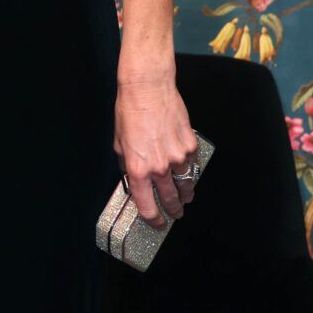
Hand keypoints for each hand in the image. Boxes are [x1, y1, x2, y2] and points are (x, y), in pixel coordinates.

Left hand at [115, 69, 199, 228]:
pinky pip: (193, 165)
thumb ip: (127, 165)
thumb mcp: (119, 144)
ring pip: (186, 185)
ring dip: (186, 194)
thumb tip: (133, 177)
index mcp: (139, 170)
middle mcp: (160, 168)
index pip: (148, 207)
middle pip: (171, 200)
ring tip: (185, 198)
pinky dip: (190, 170)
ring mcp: (178, 157)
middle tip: (175, 214)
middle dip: (173, 211)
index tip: (157, 223)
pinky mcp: (191, 145)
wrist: (148, 89)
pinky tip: (187, 171)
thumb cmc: (130, 112)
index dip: (153, 220)